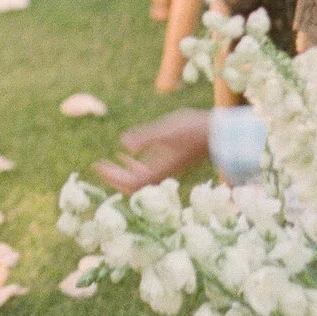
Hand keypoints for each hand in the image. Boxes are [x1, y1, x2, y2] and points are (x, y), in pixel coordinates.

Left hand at [93, 110, 210, 193]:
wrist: (218, 133)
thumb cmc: (192, 130)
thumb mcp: (165, 130)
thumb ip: (145, 137)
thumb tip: (124, 144)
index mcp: (159, 170)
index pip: (130, 182)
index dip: (113, 177)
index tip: (97, 166)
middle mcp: (162, 174)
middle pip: (133, 186)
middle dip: (114, 178)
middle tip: (98, 167)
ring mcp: (167, 169)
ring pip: (139, 180)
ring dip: (122, 174)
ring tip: (108, 164)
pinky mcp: (171, 163)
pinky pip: (147, 171)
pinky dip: (134, 167)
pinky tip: (127, 155)